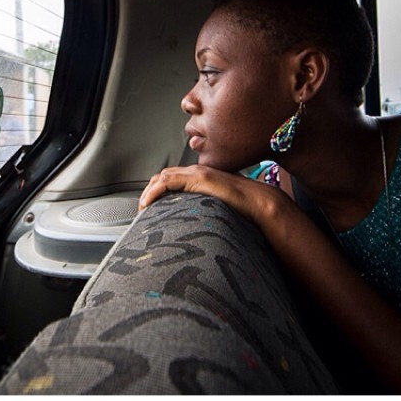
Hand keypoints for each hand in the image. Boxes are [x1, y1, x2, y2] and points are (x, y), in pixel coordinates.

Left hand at [138, 164, 285, 225]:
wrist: (258, 202)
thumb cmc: (241, 209)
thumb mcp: (215, 209)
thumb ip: (203, 211)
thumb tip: (194, 228)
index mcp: (199, 177)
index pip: (171, 179)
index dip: (156, 191)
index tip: (149, 207)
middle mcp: (196, 172)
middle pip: (163, 176)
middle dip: (149, 191)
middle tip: (142, 208)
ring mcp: (197, 173)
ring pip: (163, 177)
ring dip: (149, 191)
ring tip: (142, 206)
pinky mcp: (199, 178)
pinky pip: (168, 181)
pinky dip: (155, 191)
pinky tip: (148, 202)